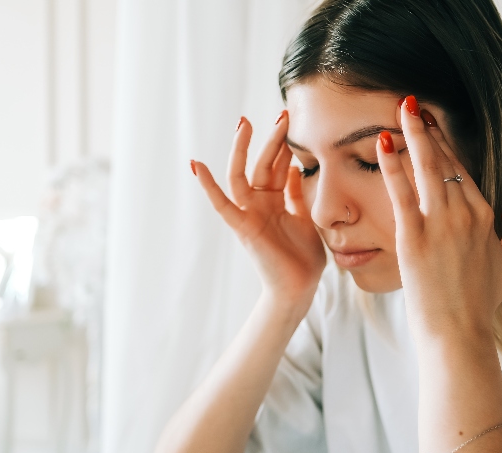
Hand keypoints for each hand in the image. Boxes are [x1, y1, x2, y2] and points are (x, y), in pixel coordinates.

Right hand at [192, 112, 326, 309]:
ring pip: (241, 175)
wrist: (299, 289)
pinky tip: (196, 165)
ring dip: (243, 150)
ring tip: (245, 124)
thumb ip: (296, 194)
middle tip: (282, 114)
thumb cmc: (303, 259)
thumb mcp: (305, 218)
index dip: (285, 145)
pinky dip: (208, 186)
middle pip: (262, 164)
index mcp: (276, 201)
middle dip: (272, 139)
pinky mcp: (242, 228)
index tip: (293, 121)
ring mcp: (249, 214)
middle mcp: (259, 203)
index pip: (278, 165)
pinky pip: (221, 205)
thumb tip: (294, 168)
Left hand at [376, 96, 501, 339]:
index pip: (463, 171)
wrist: (458, 333)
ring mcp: (440, 224)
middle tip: (412, 103)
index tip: (432, 124)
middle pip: (445, 162)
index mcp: (487, 217)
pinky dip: (392, 165)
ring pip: (426, 168)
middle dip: (428, 130)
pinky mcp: (414, 237)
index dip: (445, 145)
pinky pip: (401, 192)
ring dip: (412, 135)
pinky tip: (383, 142)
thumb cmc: (480, 304)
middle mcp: (466, 214)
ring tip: (400, 108)